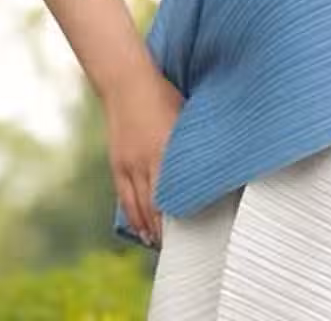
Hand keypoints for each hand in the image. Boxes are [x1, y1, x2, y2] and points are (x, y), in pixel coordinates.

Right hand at [103, 68, 182, 248]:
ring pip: (137, 207)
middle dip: (165, 230)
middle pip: (154, 206)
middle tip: (180, 247)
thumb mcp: (184, 116)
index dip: (181, 215)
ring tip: (161, 244)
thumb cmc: (162, 94)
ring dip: (149, 228)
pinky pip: (124, 197)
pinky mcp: (117, 164)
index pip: (173, 193)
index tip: (194, 231)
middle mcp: (144, 161)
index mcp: (164, 149)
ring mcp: (128, 164)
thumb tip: (214, 160)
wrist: (125, 82)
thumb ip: (193, 143)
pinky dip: (133, 216)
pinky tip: (141, 228)